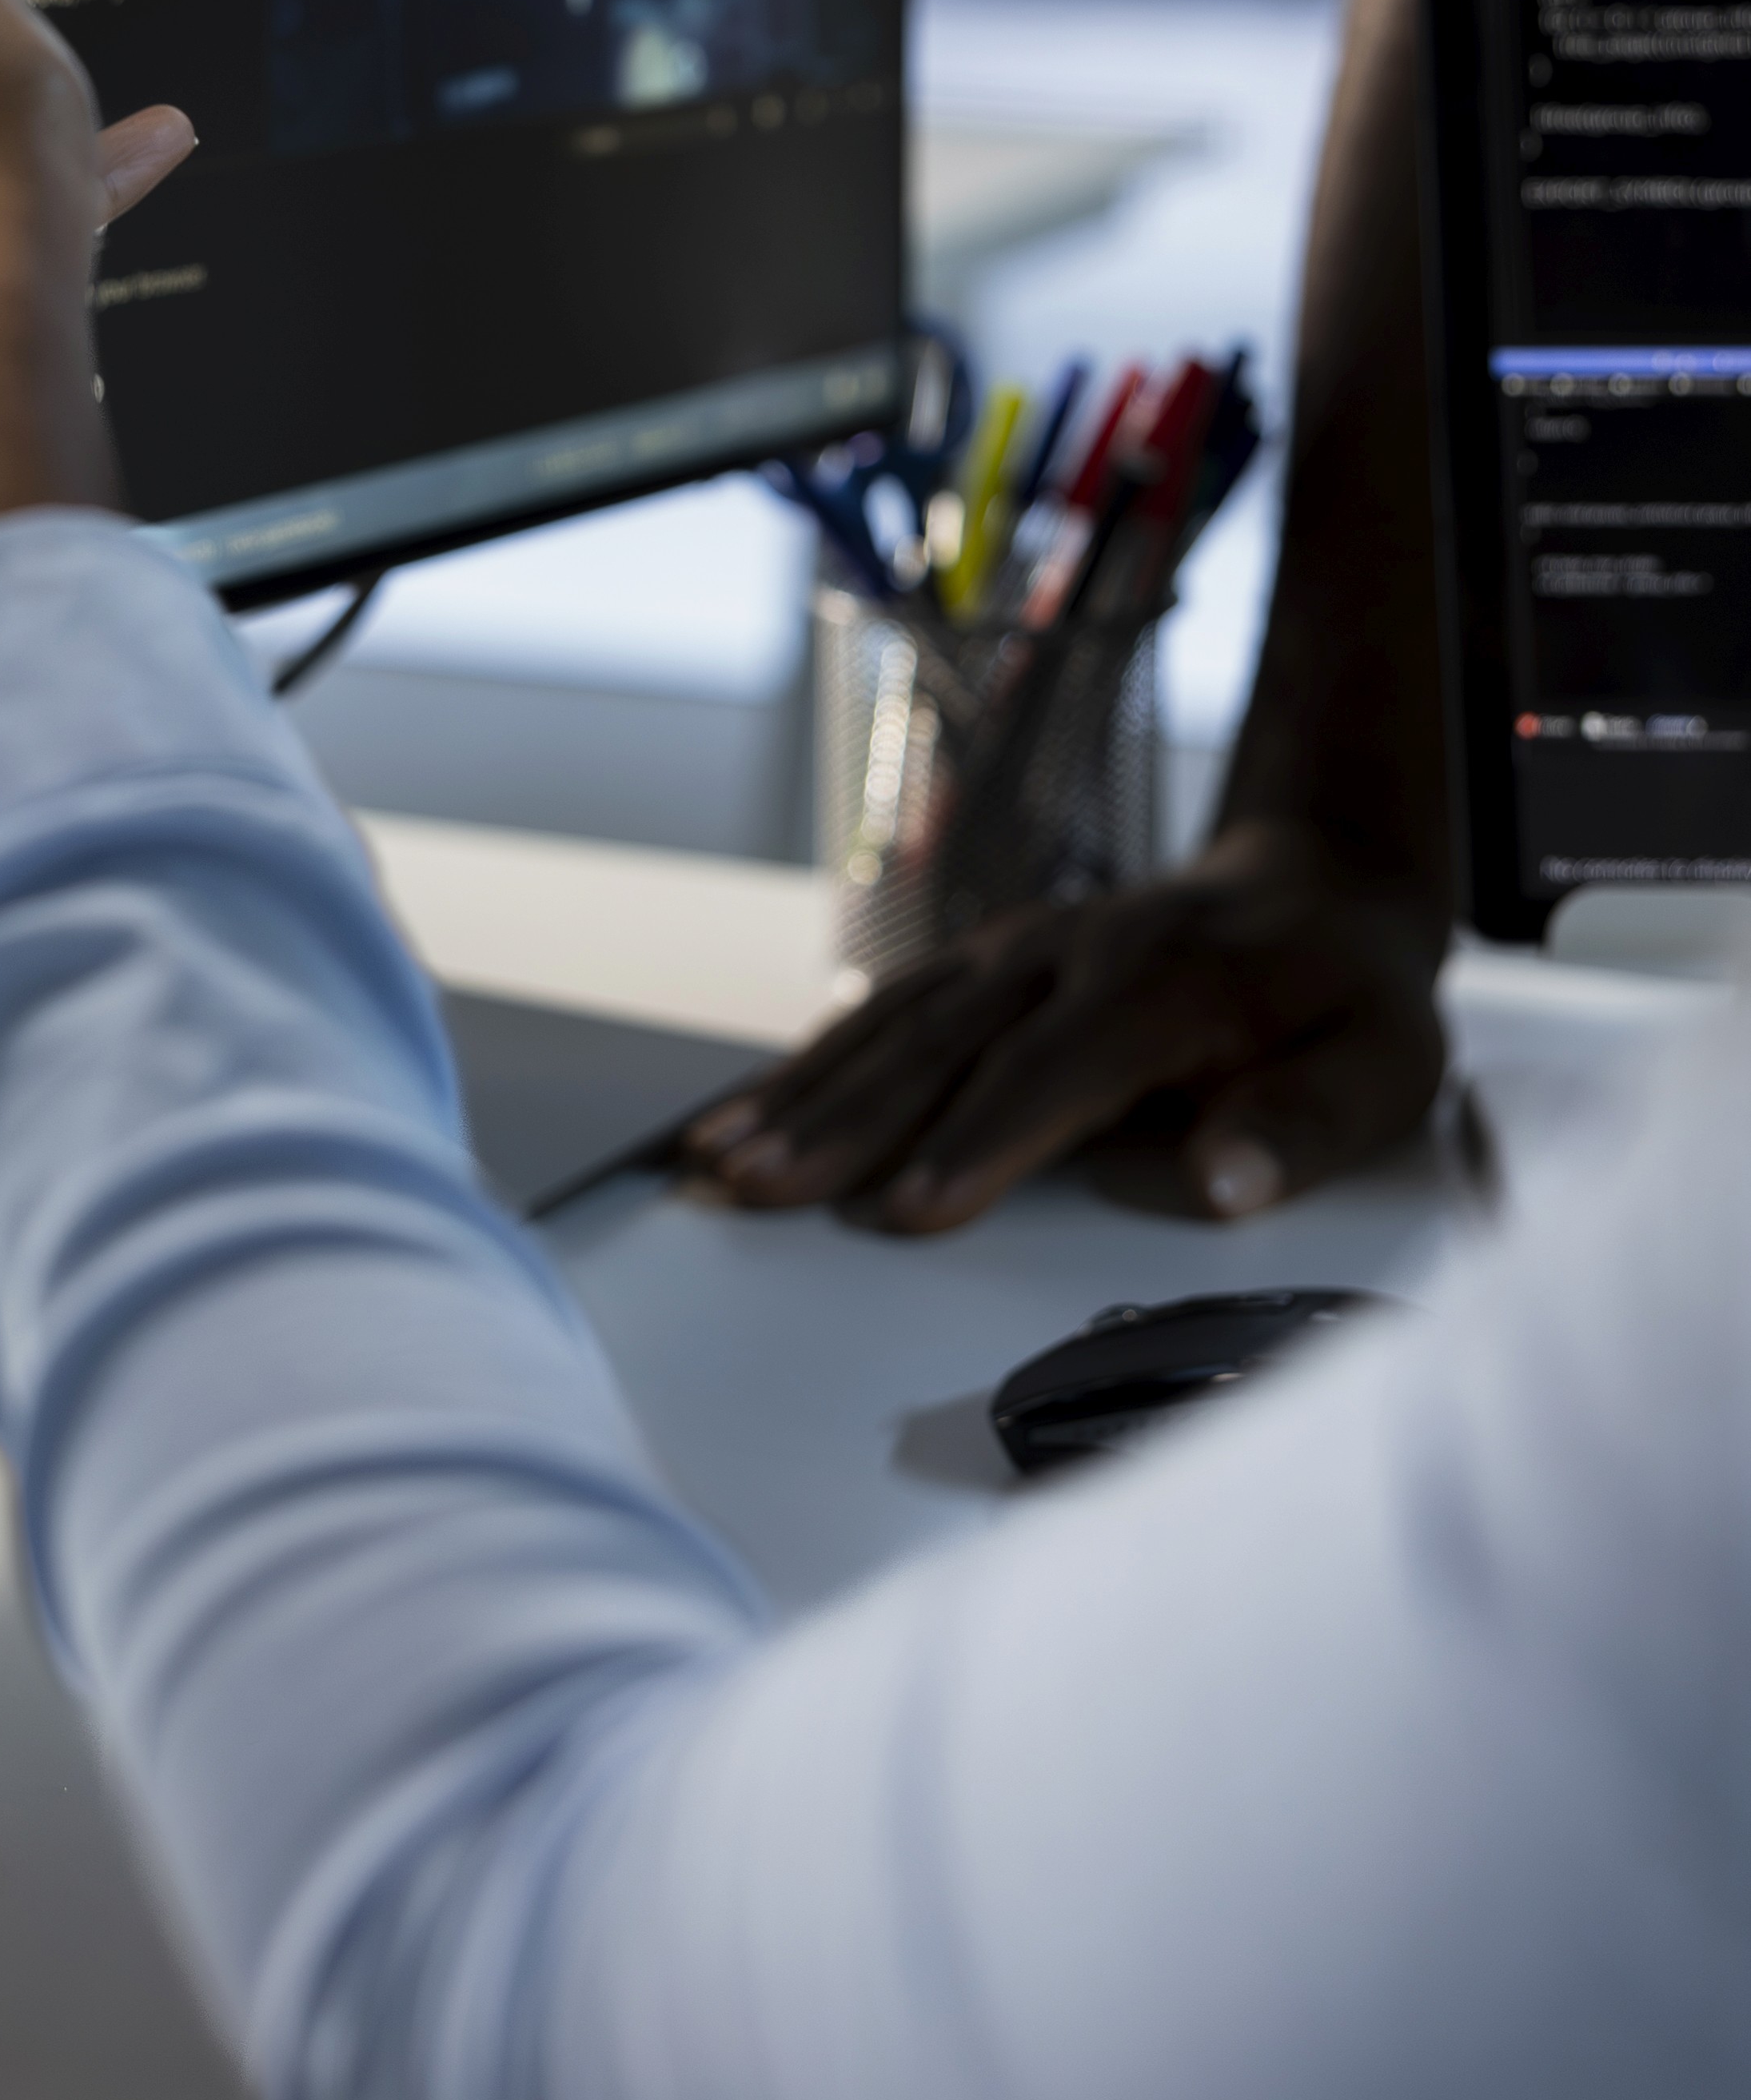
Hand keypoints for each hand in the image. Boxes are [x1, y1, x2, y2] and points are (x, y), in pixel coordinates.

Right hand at [679, 822, 1448, 1230]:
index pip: (1058, 1068)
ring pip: (891, 1020)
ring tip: (717, 1161)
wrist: (1315, 886)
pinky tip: (743, 1113)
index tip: (911, 1213)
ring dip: (800, 1092)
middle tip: (757, 1191)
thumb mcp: (1383, 1067)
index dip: (980, 1140)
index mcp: (1167, 984)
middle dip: (842, 1122)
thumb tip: (1226, 1183)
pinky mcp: (984, 963)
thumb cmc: (1346, 1002)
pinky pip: (882, 1008)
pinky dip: (807, 1063)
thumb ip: (1303, 1123)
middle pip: (941, 1042)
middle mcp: (1070, 954)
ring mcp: (1016, 950)